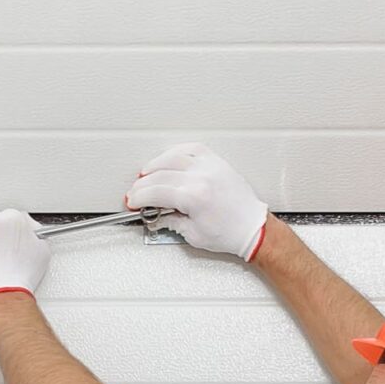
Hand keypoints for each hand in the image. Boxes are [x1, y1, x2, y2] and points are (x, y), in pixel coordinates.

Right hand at [124, 143, 268, 259]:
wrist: (252, 228)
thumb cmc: (230, 233)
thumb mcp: (193, 234)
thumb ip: (169, 221)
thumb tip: (154, 214)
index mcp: (194, 197)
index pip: (155, 192)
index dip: (139, 197)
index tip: (132, 201)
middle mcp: (202, 177)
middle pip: (160, 174)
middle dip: (142, 185)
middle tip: (136, 193)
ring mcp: (210, 167)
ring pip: (173, 157)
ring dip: (155, 165)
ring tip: (146, 175)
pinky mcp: (217, 163)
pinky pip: (192, 149)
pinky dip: (177, 152)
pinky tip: (168, 159)